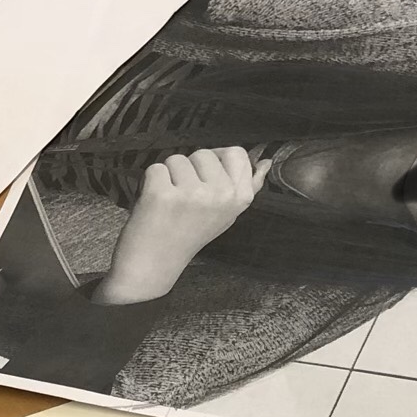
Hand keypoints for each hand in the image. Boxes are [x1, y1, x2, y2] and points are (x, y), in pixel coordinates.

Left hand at [96, 147, 270, 305]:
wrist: (156, 263)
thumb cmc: (191, 233)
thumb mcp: (226, 212)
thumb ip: (246, 186)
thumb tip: (266, 162)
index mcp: (240, 198)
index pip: (237, 153)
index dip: (217, 160)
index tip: (207, 180)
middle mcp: (221, 195)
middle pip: (203, 153)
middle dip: (190, 169)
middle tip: (186, 198)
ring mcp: (192, 195)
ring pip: (177, 159)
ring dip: (169, 176)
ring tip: (170, 202)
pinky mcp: (163, 194)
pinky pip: (155, 168)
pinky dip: (150, 183)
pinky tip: (155, 205)